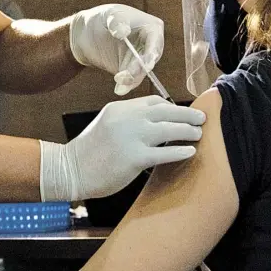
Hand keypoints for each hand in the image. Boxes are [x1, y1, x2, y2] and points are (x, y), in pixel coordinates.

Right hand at [40, 96, 204, 200]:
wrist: (70, 169)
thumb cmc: (89, 150)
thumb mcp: (107, 123)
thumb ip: (128, 119)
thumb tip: (154, 121)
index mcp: (120, 108)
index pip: (154, 102)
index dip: (172, 107)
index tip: (182, 113)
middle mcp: (127, 118)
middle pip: (166, 111)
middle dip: (187, 114)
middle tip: (201, 118)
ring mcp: (131, 137)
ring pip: (169, 129)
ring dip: (188, 131)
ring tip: (199, 133)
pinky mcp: (134, 158)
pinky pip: (164, 153)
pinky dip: (180, 151)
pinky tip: (190, 152)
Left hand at [70, 4, 163, 94]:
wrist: (88, 33)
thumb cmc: (104, 18)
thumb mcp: (110, 15)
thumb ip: (117, 22)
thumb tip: (123, 32)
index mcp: (152, 28)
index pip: (155, 42)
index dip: (152, 54)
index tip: (146, 64)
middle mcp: (150, 45)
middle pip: (150, 60)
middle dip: (138, 69)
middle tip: (126, 76)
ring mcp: (141, 59)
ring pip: (141, 73)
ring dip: (131, 80)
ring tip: (119, 83)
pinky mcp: (131, 71)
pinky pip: (132, 80)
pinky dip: (126, 85)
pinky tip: (119, 89)